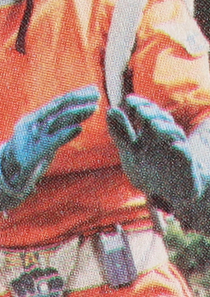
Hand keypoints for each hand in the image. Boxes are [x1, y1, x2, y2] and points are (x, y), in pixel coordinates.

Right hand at [1, 85, 99, 190]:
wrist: (9, 177)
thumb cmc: (28, 158)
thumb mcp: (44, 143)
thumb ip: (59, 134)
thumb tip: (78, 125)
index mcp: (34, 120)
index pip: (58, 104)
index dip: (76, 96)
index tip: (93, 90)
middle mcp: (32, 125)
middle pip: (58, 108)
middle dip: (78, 99)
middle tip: (97, 93)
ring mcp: (31, 138)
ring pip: (56, 121)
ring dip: (76, 114)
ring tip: (94, 108)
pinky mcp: (33, 154)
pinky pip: (51, 141)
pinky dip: (65, 134)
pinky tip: (79, 129)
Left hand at [107, 95, 200, 216]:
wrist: (164, 195)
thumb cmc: (146, 170)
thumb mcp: (129, 152)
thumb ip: (119, 133)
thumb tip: (109, 110)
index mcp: (150, 130)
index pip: (146, 110)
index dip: (139, 103)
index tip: (128, 101)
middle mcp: (165, 135)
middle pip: (162, 116)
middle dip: (151, 112)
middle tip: (140, 112)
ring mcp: (177, 147)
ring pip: (176, 131)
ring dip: (165, 127)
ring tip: (153, 126)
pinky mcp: (186, 162)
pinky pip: (187, 153)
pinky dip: (181, 148)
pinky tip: (174, 146)